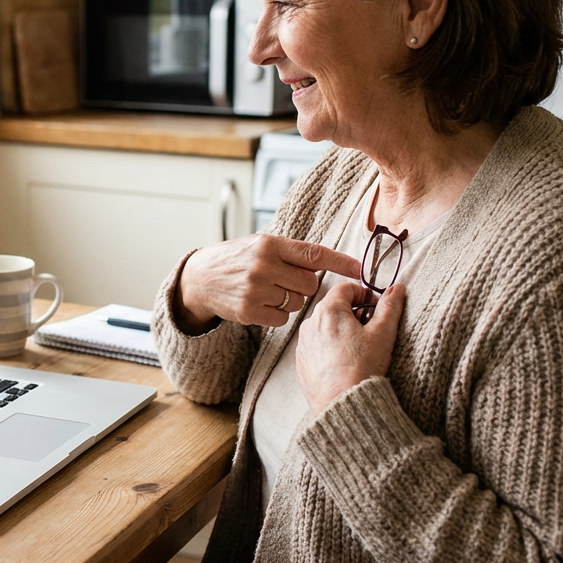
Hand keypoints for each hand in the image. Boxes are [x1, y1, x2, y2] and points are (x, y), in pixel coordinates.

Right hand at [174, 234, 361, 331]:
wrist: (201, 277)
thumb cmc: (237, 258)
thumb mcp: (261, 244)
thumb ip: (290, 252)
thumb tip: (329, 262)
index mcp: (270, 244)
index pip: (314, 254)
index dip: (341, 262)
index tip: (360, 269)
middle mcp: (264, 265)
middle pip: (309, 284)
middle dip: (303, 285)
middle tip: (286, 280)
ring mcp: (255, 289)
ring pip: (297, 303)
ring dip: (289, 300)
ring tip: (269, 290)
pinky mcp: (249, 310)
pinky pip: (282, 318)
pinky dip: (277, 314)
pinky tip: (262, 303)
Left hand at [295, 282, 405, 413]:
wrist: (343, 405)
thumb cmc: (363, 368)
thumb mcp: (383, 333)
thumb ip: (390, 306)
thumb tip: (397, 289)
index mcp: (328, 311)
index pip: (345, 288)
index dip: (364, 294)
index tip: (375, 307)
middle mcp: (310, 324)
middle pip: (333, 307)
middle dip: (353, 313)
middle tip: (370, 329)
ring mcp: (303, 345)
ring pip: (323, 328)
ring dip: (340, 331)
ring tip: (358, 349)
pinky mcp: (302, 364)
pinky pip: (316, 348)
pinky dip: (329, 349)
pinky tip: (345, 364)